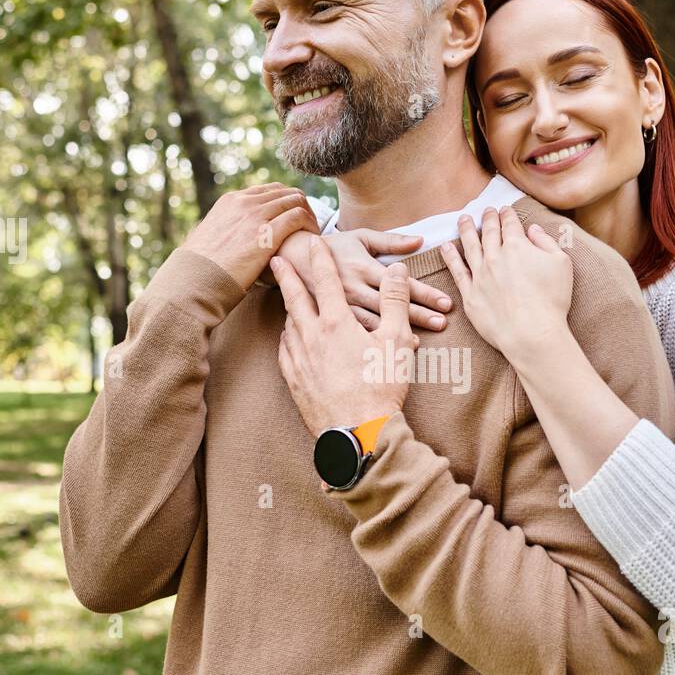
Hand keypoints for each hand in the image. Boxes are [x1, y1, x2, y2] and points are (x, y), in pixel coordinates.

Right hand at [181, 183, 319, 292]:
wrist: (194, 280)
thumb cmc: (201, 269)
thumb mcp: (211, 239)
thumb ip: (226, 231)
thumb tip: (232, 240)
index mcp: (231, 201)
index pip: (271, 190)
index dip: (288, 203)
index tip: (296, 220)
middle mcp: (244, 202)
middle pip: (287, 192)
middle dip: (303, 207)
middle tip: (310, 228)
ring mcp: (255, 215)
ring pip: (296, 201)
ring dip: (310, 216)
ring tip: (313, 235)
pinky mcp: (265, 233)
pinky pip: (298, 217)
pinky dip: (310, 226)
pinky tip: (312, 242)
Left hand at [273, 237, 418, 437]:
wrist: (358, 433)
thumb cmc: (382, 386)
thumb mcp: (397, 340)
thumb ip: (395, 301)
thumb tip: (396, 269)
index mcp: (336, 323)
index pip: (326, 280)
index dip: (321, 258)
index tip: (313, 242)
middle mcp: (311, 337)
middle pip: (295, 298)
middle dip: (287, 276)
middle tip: (277, 259)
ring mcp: (299, 360)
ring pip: (289, 325)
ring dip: (289, 309)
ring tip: (288, 302)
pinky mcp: (294, 382)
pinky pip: (285, 352)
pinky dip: (287, 339)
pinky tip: (290, 340)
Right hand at [274, 226, 452, 331]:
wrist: (294, 260)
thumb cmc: (335, 248)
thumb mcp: (361, 238)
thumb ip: (391, 241)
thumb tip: (420, 241)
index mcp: (363, 268)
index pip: (399, 283)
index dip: (423, 292)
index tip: (445, 302)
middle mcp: (354, 288)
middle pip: (391, 305)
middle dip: (419, 314)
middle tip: (443, 322)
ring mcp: (342, 307)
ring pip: (376, 323)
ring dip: (401, 331)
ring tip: (424, 338)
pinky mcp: (333, 320)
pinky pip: (357, 334)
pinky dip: (376, 343)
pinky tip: (394, 353)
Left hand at [441, 205, 573, 359]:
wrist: (532, 332)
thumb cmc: (552, 300)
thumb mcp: (561, 264)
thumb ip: (546, 242)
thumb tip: (533, 229)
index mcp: (518, 246)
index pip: (510, 224)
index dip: (507, 214)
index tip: (504, 209)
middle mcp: (495, 257)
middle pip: (489, 232)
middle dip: (488, 218)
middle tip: (486, 210)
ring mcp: (480, 275)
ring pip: (470, 246)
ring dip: (466, 230)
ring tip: (463, 219)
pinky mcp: (470, 295)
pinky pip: (457, 271)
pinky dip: (450, 257)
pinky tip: (446, 247)